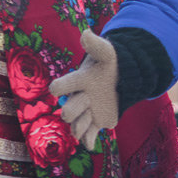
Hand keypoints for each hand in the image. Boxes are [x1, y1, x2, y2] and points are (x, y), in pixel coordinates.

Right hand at [49, 29, 119, 150]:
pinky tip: (93, 145)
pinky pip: (88, 137)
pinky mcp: (97, 123)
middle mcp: (78, 99)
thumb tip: (86, 32)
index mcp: (78, 82)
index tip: (57, 88)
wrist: (120, 78)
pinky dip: (89, 143)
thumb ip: (97, 45)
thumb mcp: (107, 54)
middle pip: (67, 112)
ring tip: (92, 118)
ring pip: (75, 127)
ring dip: (81, 127)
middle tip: (90, 101)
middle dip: (76, 109)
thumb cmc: (109, 65)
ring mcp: (87, 113)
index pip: (60, 87)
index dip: (59, 88)